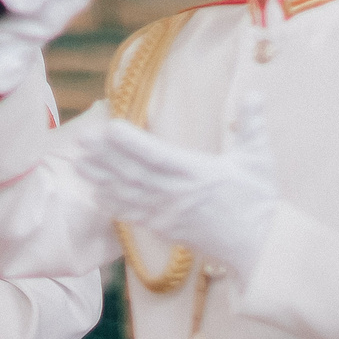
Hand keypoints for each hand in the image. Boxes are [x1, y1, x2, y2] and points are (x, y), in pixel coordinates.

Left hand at [81, 89, 278, 277]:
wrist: (261, 247)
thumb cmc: (260, 201)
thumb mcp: (259, 159)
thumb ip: (253, 125)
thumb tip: (254, 92)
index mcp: (199, 174)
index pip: (159, 156)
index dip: (132, 142)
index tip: (109, 127)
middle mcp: (178, 194)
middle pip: (135, 174)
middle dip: (105, 158)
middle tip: (80, 141)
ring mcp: (169, 214)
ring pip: (129, 195)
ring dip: (101, 179)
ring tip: (77, 165)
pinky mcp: (165, 228)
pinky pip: (134, 216)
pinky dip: (113, 205)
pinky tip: (95, 194)